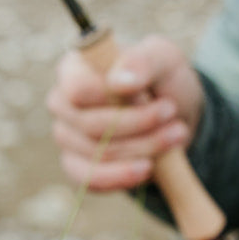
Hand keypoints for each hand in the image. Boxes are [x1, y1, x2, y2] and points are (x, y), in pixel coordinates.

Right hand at [46, 34, 203, 190]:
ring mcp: (66, 137)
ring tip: (176, 136)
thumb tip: (120, 82)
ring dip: (142, 149)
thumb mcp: (164, 59)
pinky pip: (91, 180)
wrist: (172, 116)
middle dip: (139, 125)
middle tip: (174, 116)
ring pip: (97, 154)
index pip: (77, 89)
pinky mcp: (76, 167)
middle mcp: (62, 103)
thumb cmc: (161, 79)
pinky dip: (123, 177)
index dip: (114, 99)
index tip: (161, 100)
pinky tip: (149, 168)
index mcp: (73, 69)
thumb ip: (143, 61)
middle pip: (89, 125)